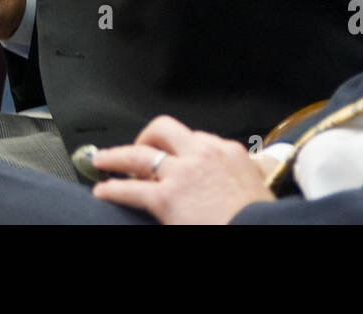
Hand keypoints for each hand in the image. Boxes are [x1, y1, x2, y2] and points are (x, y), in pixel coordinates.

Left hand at [90, 115, 274, 224]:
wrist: (257, 233)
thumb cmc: (256, 217)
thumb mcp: (259, 184)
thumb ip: (249, 171)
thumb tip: (252, 169)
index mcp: (227, 151)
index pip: (195, 136)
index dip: (179, 146)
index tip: (171, 153)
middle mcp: (202, 154)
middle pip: (163, 130)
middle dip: (146, 137)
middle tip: (137, 147)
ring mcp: (182, 174)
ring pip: (139, 154)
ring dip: (116, 156)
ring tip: (102, 160)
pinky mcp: (165, 197)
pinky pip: (130, 188)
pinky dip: (112, 188)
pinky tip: (103, 191)